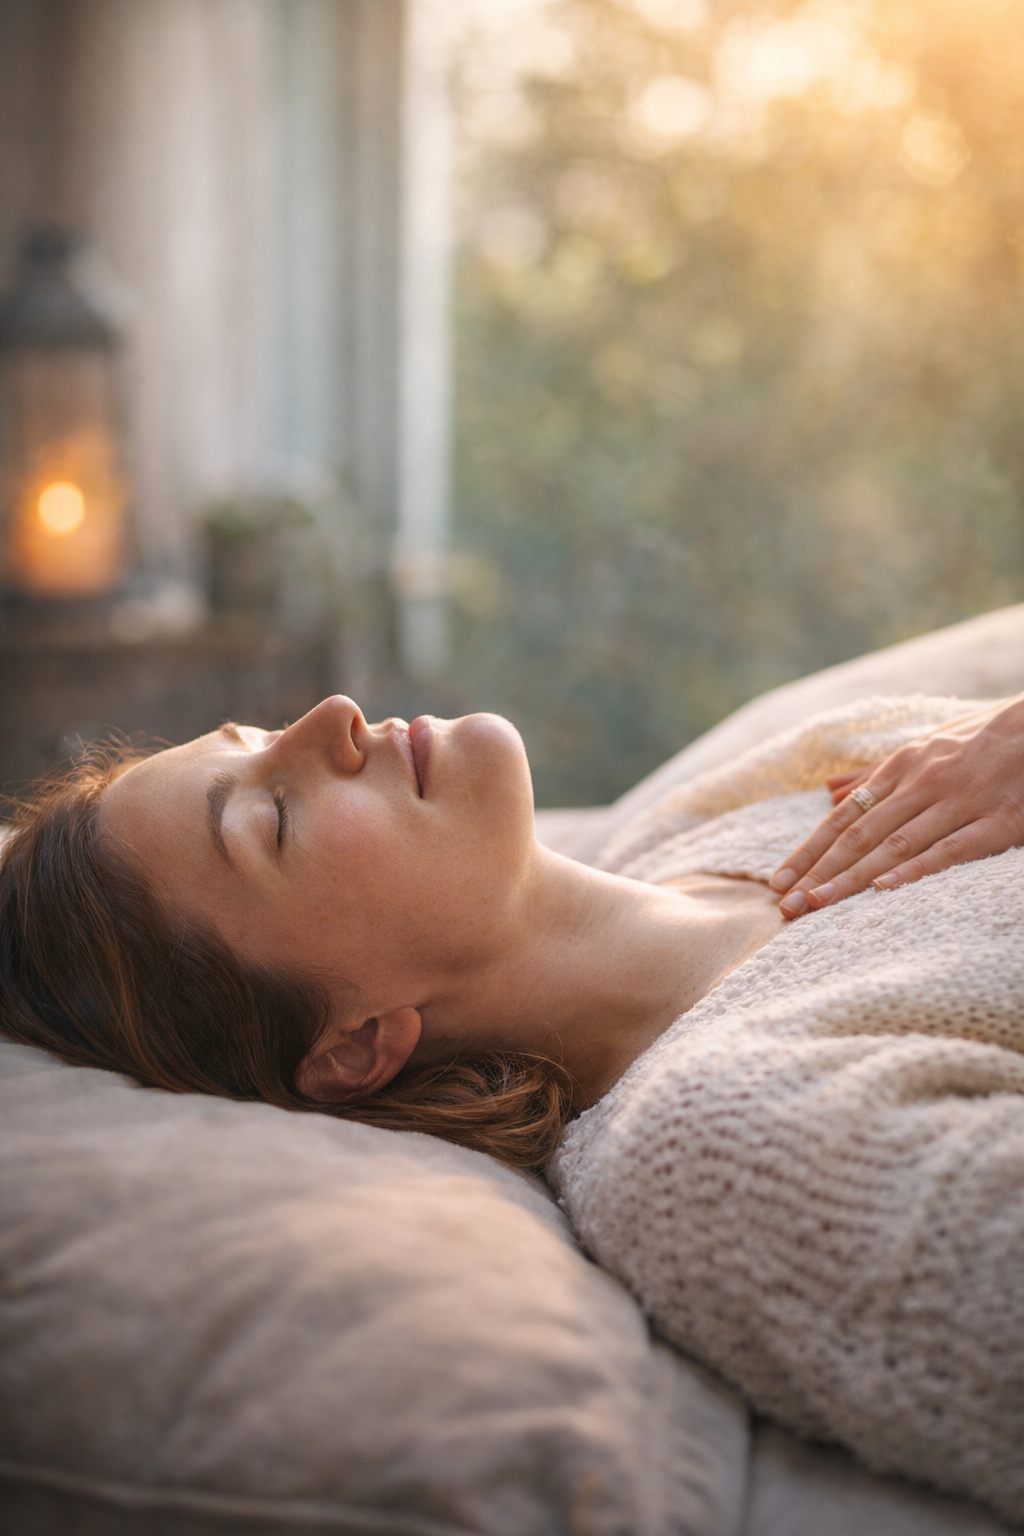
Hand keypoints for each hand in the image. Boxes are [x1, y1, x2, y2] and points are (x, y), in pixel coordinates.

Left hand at [769, 693, 1023, 917]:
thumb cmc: (983, 738)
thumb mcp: (924, 745)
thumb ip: (875, 773)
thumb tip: (828, 790)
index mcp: (902, 766)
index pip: (842, 818)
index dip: (808, 852)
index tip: (777, 883)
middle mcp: (922, 783)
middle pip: (859, 836)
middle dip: (818, 874)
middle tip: (786, 907)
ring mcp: (959, 802)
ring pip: (895, 846)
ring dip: (852, 878)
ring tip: (818, 906)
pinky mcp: (998, 821)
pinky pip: (950, 849)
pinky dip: (915, 869)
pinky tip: (884, 890)